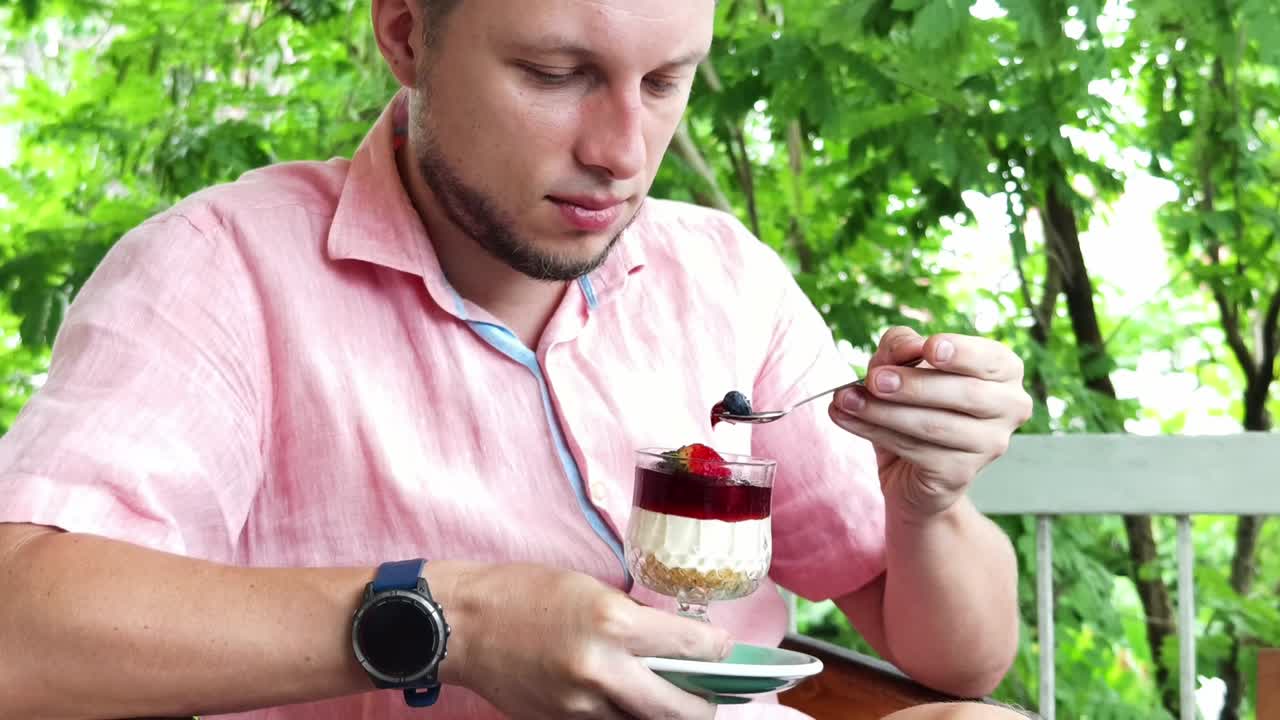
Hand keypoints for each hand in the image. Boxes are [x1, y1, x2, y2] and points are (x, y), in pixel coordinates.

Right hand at [439, 562, 729, 719]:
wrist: (461, 624)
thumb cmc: (522, 592)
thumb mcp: (590, 589)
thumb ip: (633, 620)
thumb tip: (674, 644)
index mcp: (614, 623)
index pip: (691, 648)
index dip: (718, 651)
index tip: (723, 650)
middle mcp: (603, 669)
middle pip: (680, 710)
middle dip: (703, 705)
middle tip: (708, 694)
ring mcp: (581, 705)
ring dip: (662, 714)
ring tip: (666, 698)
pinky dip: (624, 718)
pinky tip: (625, 702)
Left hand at [828, 327, 1032, 518]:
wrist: (910, 468)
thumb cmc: (914, 402)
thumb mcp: (903, 363)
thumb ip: (903, 346)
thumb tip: (905, 347)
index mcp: (1004, 371)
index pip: (990, 358)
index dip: (961, 352)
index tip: (929, 346)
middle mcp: (1009, 407)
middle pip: (964, 392)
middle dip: (913, 385)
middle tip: (873, 379)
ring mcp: (990, 444)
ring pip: (935, 425)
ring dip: (884, 411)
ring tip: (845, 399)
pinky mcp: (961, 474)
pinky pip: (917, 451)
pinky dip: (876, 432)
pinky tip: (846, 419)